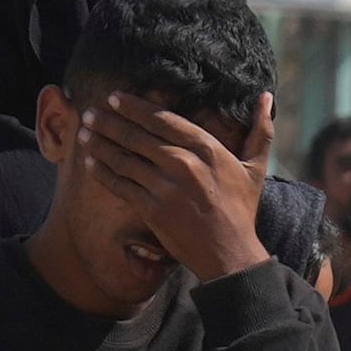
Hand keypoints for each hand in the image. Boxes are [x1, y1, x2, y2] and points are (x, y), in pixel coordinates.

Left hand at [80, 94, 268, 282]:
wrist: (230, 253)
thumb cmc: (241, 210)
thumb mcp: (255, 168)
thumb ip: (260, 130)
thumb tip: (266, 97)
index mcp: (207, 148)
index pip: (162, 119)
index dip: (134, 107)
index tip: (115, 98)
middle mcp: (184, 163)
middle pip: (138, 135)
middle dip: (110, 121)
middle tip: (90, 112)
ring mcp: (166, 187)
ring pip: (125, 158)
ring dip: (100, 143)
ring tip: (84, 132)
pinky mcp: (152, 209)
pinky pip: (121, 185)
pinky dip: (103, 171)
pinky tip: (90, 161)